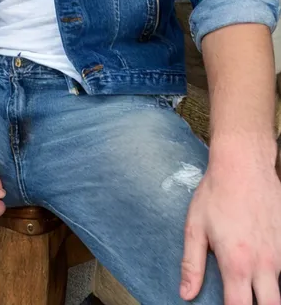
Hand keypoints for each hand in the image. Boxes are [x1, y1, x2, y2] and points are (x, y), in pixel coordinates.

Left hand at [180, 147, 280, 303]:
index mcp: (237, 263)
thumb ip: (192, 264)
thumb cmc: (216, 193)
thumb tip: (186, 293)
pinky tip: (263, 262)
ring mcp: (280, 253)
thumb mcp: (195, 227)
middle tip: (243, 298)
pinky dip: (276, 271)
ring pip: (280, 288)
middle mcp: (264, 263)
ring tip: (252, 282)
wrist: (243, 164)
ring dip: (267, 290)